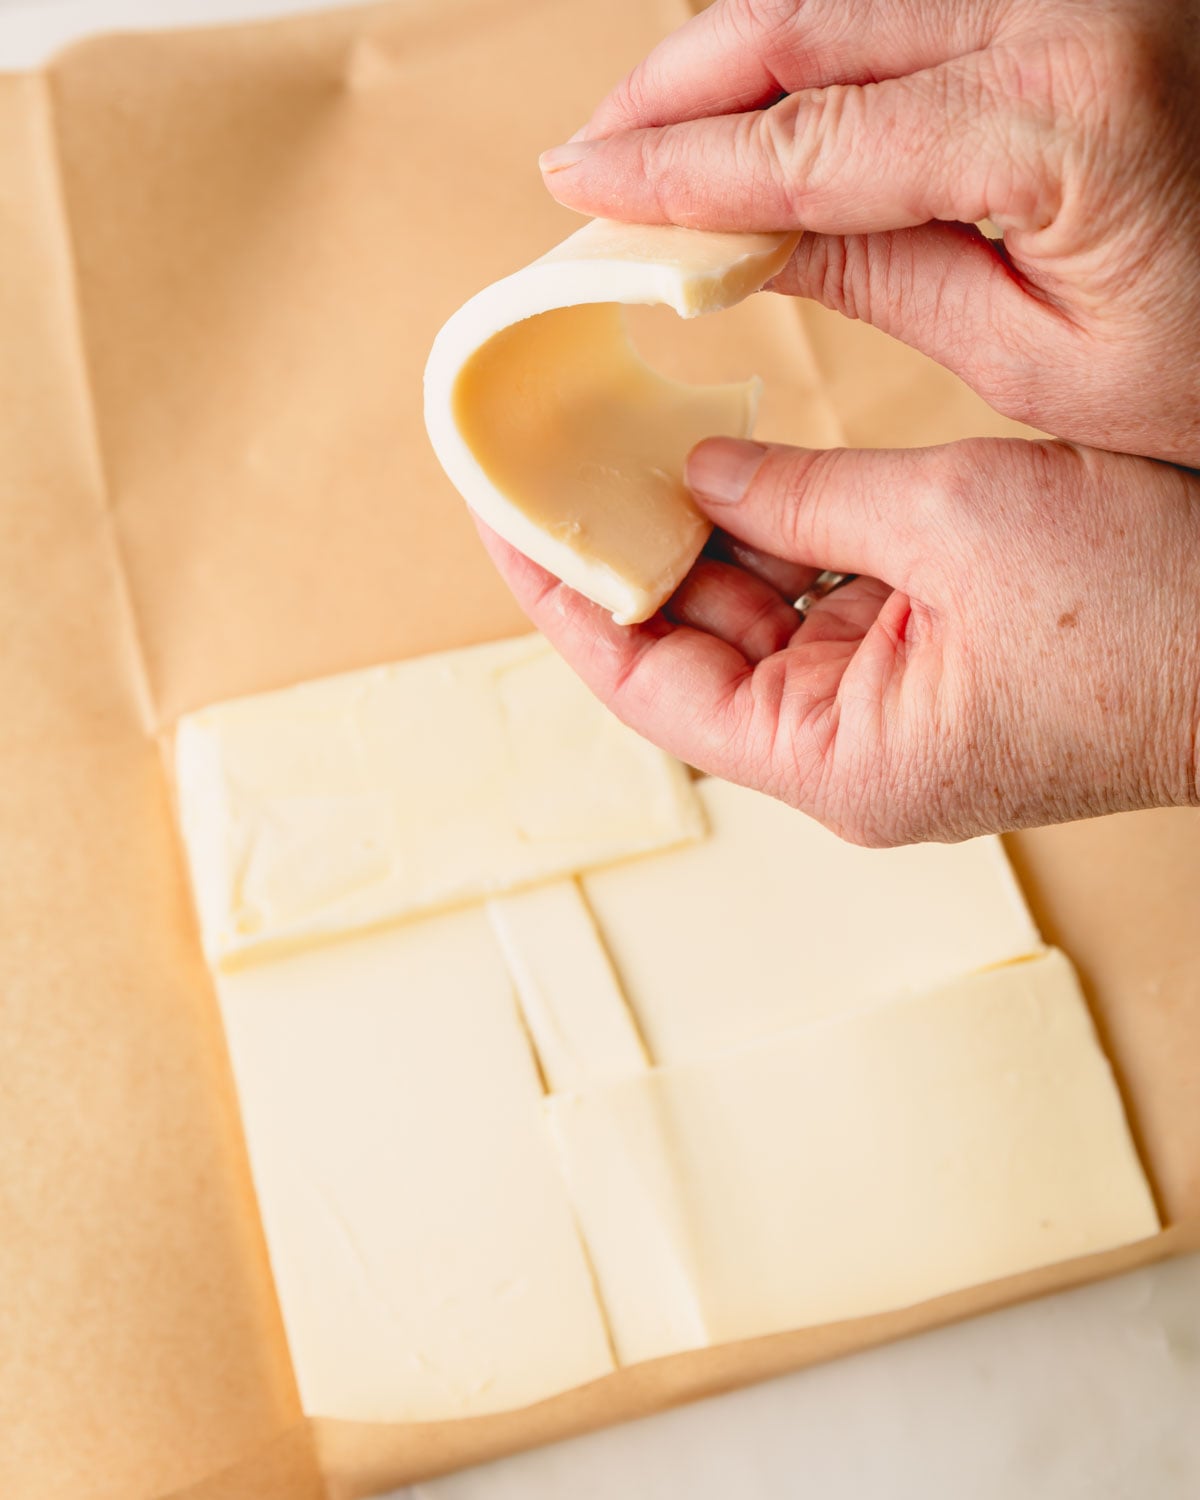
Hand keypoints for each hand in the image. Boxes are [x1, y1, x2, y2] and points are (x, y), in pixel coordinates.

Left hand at [478, 438, 1199, 844]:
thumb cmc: (1154, 617)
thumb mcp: (959, 524)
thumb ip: (807, 498)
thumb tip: (702, 476)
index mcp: (838, 759)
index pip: (648, 686)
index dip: (565, 602)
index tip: (506, 526)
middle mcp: (847, 750)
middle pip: (689, 655)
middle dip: (623, 561)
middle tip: (555, 471)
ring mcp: (885, 711)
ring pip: (750, 623)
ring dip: (697, 543)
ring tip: (625, 456)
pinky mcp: (924, 668)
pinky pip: (814, 602)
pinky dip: (773, 538)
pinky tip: (730, 470)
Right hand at [538, 0, 1199, 465]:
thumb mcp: (1038, 353)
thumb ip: (879, 274)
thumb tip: (729, 242)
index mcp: (1068, 118)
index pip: (809, 136)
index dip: (677, 166)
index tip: (581, 187)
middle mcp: (1069, 5)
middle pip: (805, 16)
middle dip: (675, 84)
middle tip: (589, 148)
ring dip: (730, 51)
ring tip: (652, 130)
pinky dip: (807, 40)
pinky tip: (758, 99)